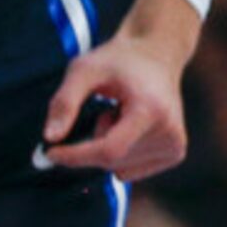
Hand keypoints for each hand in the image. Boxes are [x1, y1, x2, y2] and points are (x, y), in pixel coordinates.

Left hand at [41, 29, 190, 182]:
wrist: (157, 54)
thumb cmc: (118, 60)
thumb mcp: (84, 70)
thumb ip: (64, 102)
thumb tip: (51, 138)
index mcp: (151, 109)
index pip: (109, 150)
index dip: (76, 156)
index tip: (50, 153)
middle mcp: (170, 131)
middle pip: (111, 161)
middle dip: (93, 143)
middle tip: (106, 110)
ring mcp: (176, 144)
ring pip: (119, 169)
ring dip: (108, 146)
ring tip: (122, 115)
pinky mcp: (175, 153)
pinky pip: (130, 171)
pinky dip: (120, 154)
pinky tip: (132, 127)